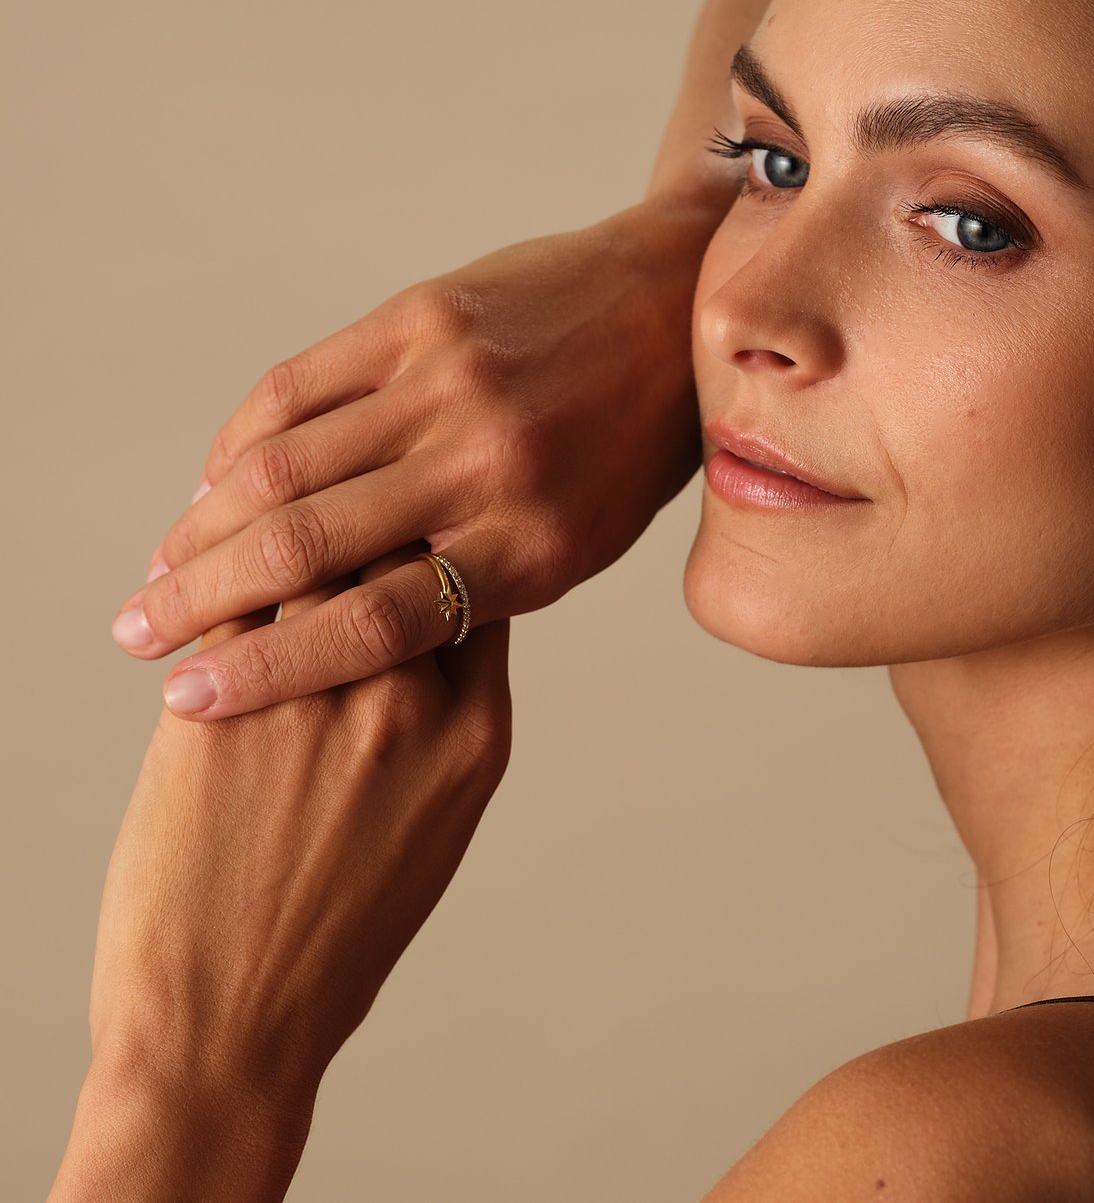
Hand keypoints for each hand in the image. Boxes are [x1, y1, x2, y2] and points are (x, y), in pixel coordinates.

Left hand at [54, 551, 510, 1200]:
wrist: (236, 1022)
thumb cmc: (339, 930)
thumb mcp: (436, 823)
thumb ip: (441, 726)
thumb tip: (415, 637)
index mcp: (475, 735)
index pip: (469, 593)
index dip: (436, 549)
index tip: (411, 526)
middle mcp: (408, 703)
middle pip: (395, 555)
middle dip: (368, 517)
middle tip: (332, 501)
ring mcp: (315, 704)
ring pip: (308, 563)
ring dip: (280, 533)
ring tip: (249, 520)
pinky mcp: (221, 712)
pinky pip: (226, 608)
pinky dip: (210, 580)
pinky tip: (190, 573)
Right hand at [111, 196, 715, 718]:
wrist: (669, 313)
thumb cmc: (625, 455)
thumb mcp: (574, 545)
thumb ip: (474, 587)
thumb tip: (349, 626)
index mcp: (533, 545)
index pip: (376, 625)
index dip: (272, 671)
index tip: (192, 701)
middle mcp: (485, 465)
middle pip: (307, 546)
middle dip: (200, 597)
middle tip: (136, 630)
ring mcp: (448, 384)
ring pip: (284, 464)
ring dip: (203, 523)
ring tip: (163, 565)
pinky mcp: (420, 318)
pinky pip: (298, 385)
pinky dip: (240, 438)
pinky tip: (214, 479)